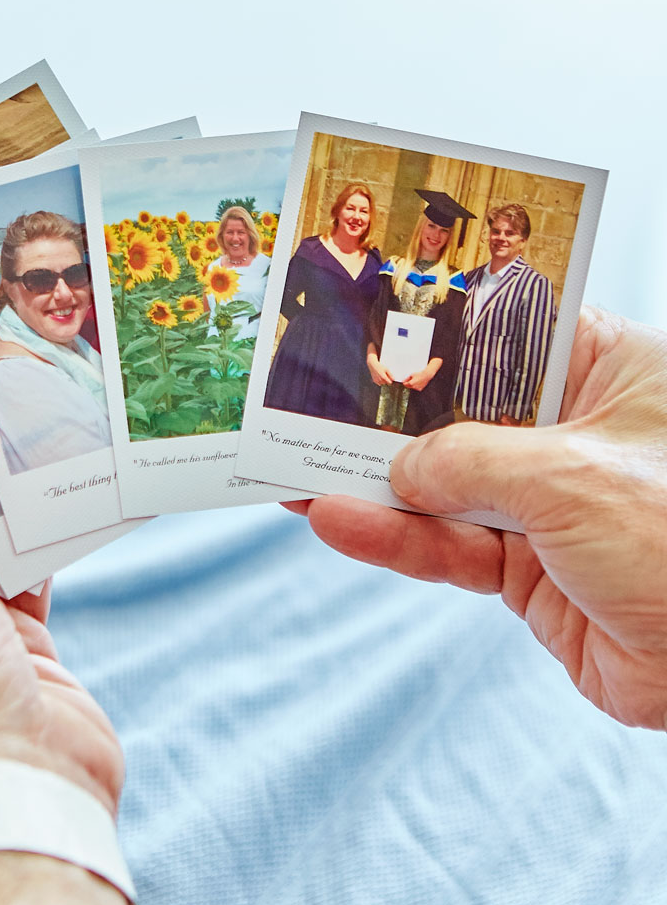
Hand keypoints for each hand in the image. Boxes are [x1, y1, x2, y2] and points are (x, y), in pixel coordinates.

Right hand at [293, 308, 666, 730]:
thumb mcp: (571, 478)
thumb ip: (470, 461)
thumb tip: (400, 468)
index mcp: (607, 372)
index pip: (505, 339)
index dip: (435, 337)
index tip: (363, 336)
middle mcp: (574, 432)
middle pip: (460, 416)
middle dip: (386, 423)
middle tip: (307, 414)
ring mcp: (549, 504)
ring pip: (445, 489)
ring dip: (375, 490)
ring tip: (296, 477)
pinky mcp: (530, 569)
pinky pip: (450, 548)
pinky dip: (398, 541)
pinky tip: (340, 524)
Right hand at [366, 351, 392, 385]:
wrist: (372, 365)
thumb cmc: (380, 366)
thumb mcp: (386, 369)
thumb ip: (390, 375)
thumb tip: (393, 379)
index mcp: (383, 377)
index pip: (389, 383)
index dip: (391, 380)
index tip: (391, 378)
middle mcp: (380, 380)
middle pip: (386, 383)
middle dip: (387, 380)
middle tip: (386, 375)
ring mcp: (377, 381)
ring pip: (382, 384)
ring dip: (383, 381)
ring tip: (382, 376)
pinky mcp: (374, 381)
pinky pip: (379, 383)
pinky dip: (380, 381)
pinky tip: (379, 377)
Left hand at [402, 366, 433, 391]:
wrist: (426, 375)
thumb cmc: (419, 374)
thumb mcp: (412, 375)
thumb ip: (407, 378)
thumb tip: (403, 381)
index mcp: (411, 383)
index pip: (405, 384)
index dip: (404, 382)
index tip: (404, 380)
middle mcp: (414, 387)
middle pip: (408, 386)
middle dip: (408, 383)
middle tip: (410, 380)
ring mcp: (417, 388)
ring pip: (412, 387)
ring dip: (412, 385)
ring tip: (415, 380)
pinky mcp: (420, 389)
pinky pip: (416, 388)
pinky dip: (416, 386)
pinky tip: (418, 382)